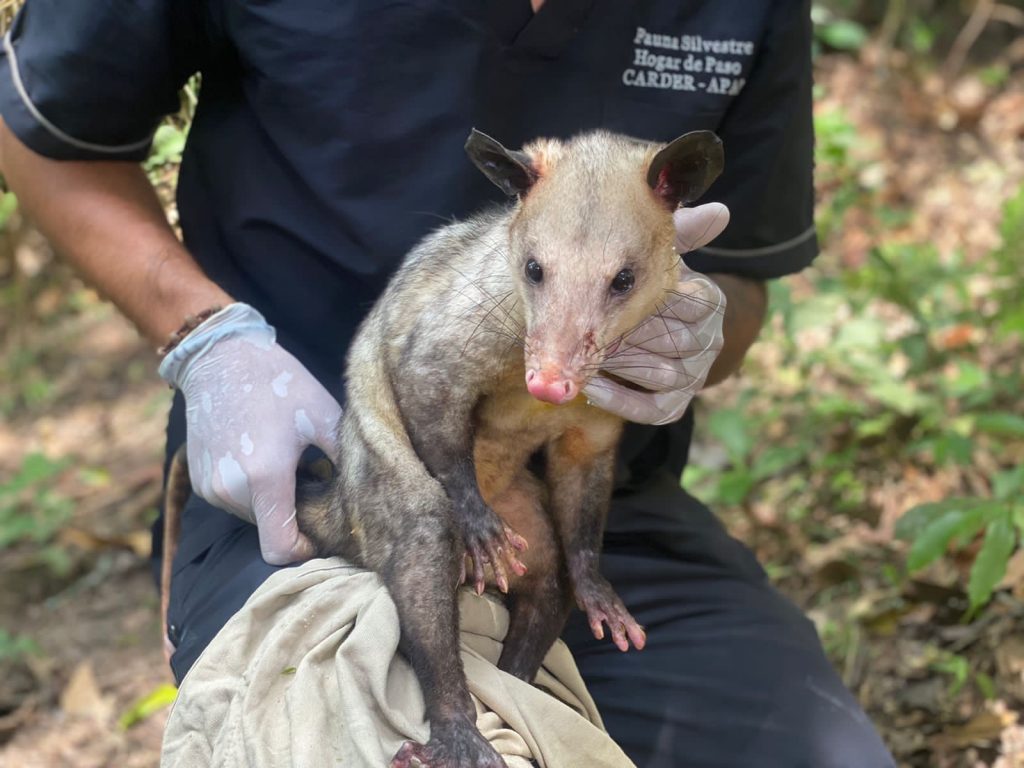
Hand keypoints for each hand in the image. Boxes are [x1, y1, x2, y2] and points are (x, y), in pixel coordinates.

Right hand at [159, 304, 341, 563]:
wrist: (220, 356)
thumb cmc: (279, 382)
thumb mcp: (324, 416)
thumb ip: (345, 460)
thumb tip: (367, 494)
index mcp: (266, 477)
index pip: (279, 549)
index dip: (304, 550)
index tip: (321, 532)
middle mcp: (231, 489)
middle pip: (269, 531)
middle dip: (293, 516)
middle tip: (310, 478)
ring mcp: (210, 487)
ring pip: (251, 517)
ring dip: (272, 501)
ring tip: (286, 460)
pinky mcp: (198, 480)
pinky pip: (233, 501)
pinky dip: (251, 490)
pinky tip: (262, 454)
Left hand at [583, 203, 728, 424]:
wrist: (655, 329)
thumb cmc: (650, 284)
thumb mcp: (664, 254)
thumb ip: (679, 233)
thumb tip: (720, 211)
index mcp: (709, 301)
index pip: (686, 301)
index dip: (649, 300)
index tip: (614, 294)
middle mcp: (709, 340)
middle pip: (668, 340)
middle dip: (625, 333)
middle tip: (584, 327)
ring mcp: (694, 375)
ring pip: (658, 374)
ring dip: (618, 364)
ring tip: (582, 352)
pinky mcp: (676, 404)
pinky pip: (652, 410)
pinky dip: (620, 400)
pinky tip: (591, 385)